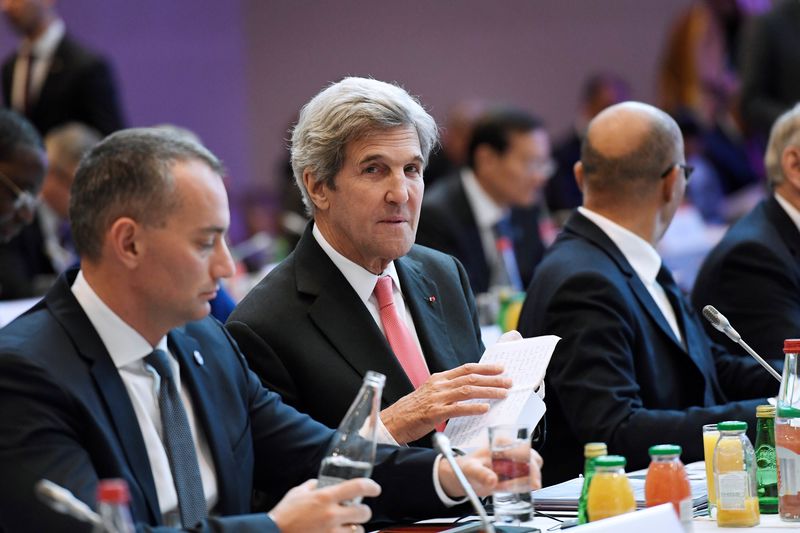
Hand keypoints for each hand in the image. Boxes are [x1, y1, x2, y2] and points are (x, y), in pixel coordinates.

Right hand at [268, 478, 380, 532]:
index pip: (358, 487)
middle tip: (358, 511)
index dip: (371, 487)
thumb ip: (311, 486)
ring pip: (359, 531)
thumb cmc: (284, 514)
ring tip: (348, 527)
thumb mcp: (297, 493)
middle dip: (363, 512)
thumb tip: (317, 483)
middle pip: (364, 513)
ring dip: (355, 529)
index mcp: (325, 497)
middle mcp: (331, 515)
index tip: (375, 489)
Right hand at [380, 363, 511, 443]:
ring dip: (488, 391)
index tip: (501, 368)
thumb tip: (470, 390)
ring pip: (467, 391)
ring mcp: (437, 398)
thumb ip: (448, 389)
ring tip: (503, 393)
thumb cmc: (413, 410)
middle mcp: (439, 385)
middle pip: (471, 378)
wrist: (393, 421)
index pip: (466, 369)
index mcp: (439, 378)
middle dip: (492, 379)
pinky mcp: (434, 413)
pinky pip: (458, 408)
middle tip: (509, 382)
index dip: (485, 368)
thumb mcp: (431, 393)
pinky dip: (473, 408)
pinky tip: (485, 409)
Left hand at [438, 447, 543, 498]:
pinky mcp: (514, 472)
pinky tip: (516, 490)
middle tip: (531, 486)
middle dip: (535, 473)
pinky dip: (527, 485)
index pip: (524, 450)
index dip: (531, 464)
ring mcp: (514, 461)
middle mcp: (510, 449)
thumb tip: (492, 480)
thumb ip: (481, 474)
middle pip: (533, 458)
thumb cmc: (465, 468)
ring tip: (518, 489)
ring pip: (533, 469)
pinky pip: (528, 479)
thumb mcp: (471, 470)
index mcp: (501, 443)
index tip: (532, 480)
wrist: (461, 477)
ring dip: (532, 480)